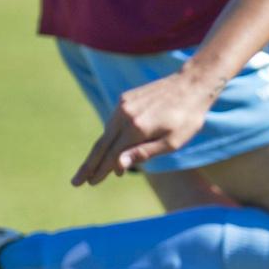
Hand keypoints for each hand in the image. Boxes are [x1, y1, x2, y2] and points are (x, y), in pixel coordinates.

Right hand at [72, 71, 216, 184]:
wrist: (192, 84)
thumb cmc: (188, 118)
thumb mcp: (172, 142)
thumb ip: (144, 153)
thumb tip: (118, 165)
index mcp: (137, 128)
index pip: (111, 155)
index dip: (100, 171)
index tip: (89, 184)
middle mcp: (125, 115)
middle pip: (101, 145)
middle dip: (89, 165)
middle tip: (76, 182)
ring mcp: (124, 105)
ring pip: (106, 133)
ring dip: (101, 152)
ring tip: (95, 171)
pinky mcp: (126, 98)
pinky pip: (113, 122)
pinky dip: (110, 137)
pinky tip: (113, 148)